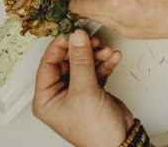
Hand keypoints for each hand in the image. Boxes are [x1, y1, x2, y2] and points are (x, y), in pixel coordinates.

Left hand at [33, 29, 133, 146]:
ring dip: (96, 55)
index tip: (72, 32)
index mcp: (46, 99)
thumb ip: (80, 61)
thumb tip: (76, 38)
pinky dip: (104, 63)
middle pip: (67, 61)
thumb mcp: (84, 92)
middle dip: (82, 50)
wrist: (121, 143)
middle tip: (92, 39)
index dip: (60, 46)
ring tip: (106, 51)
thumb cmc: (96, 131)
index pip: (48, 63)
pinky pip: (95, 70)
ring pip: (82, 64)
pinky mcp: (91, 91)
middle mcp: (58, 95)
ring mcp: (76, 92)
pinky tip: (113, 58)